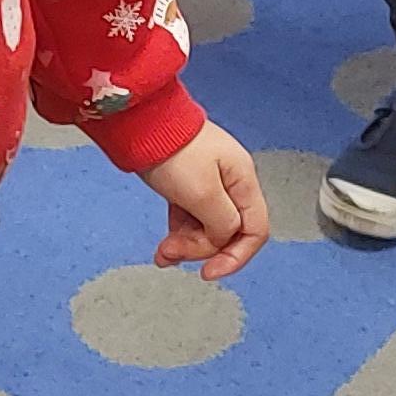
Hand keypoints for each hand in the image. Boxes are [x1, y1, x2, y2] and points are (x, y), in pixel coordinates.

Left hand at [143, 122, 268, 281]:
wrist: (140, 123)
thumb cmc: (173, 150)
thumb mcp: (203, 193)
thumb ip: (222, 223)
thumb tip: (223, 238)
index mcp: (243, 181)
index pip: (255, 230)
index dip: (236, 257)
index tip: (210, 272)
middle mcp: (230, 184)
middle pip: (227, 232)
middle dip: (200, 249)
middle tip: (172, 253)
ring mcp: (208, 184)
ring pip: (206, 229)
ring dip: (185, 245)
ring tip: (163, 251)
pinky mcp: (187, 184)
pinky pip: (189, 218)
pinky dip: (178, 234)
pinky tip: (163, 246)